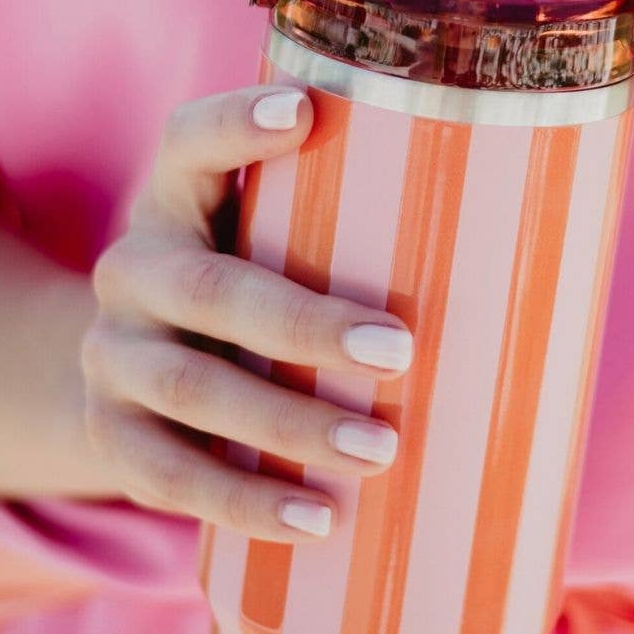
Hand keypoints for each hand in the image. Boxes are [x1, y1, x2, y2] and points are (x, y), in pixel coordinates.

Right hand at [81, 85, 412, 540]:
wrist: (134, 383)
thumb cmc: (246, 299)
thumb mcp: (266, 249)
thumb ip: (344, 232)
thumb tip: (523, 253)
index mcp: (175, 205)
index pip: (188, 143)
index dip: (234, 125)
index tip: (304, 112)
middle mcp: (132, 271)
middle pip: (206, 289)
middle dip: (304, 324)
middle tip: (399, 350)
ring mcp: (112, 358)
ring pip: (190, 387)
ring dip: (286, 425)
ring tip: (379, 454)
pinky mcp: (111, 436)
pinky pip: (167, 475)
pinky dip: (243, 502)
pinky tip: (317, 521)